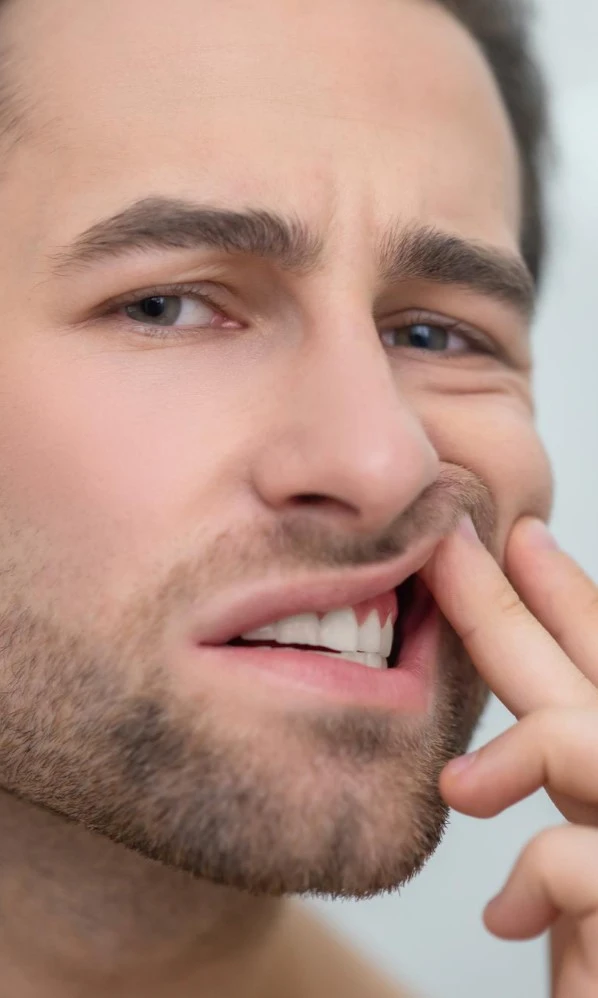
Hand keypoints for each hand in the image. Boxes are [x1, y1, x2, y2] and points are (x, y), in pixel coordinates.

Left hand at [421, 516, 597, 997]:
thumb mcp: (576, 867)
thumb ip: (550, 788)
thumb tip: (473, 753)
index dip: (563, 595)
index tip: (519, 535)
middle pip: (591, 670)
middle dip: (512, 601)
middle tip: (447, 541)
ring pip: (591, 739)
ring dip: (525, 752)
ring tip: (461, 787)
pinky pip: (581, 861)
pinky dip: (538, 878)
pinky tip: (506, 916)